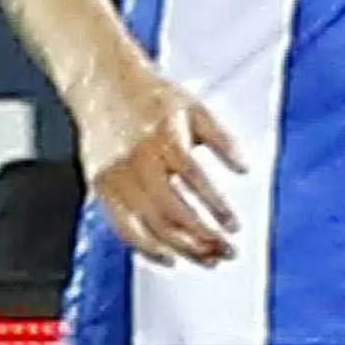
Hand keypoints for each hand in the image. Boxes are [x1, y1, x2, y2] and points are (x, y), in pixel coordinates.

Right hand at [75, 69, 243, 266]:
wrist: (101, 83)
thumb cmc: (152, 97)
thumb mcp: (197, 108)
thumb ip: (223, 139)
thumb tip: (244, 168)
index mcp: (163, 137)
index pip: (194, 178)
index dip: (216, 206)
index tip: (234, 226)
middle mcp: (136, 160)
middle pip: (171, 210)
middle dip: (202, 237)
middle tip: (228, 251)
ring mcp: (114, 176)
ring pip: (148, 224)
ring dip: (181, 248)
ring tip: (208, 260)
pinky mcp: (100, 187)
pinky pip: (122, 226)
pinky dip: (146, 248)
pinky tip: (170, 259)